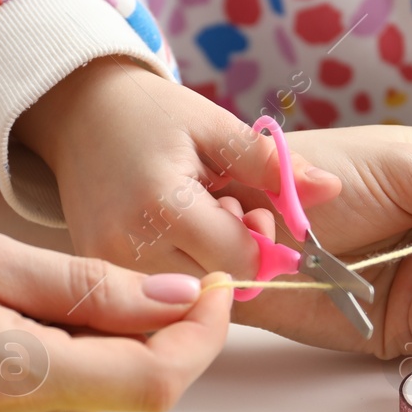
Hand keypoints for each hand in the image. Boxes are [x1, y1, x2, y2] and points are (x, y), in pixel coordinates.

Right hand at [0, 230, 232, 411]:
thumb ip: (90, 287)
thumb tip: (182, 301)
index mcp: (16, 378)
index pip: (157, 380)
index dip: (202, 335)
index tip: (214, 285)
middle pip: (124, 388)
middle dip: (131, 329)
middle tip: (67, 274)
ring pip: (90, 402)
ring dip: (86, 352)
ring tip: (6, 304)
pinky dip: (50, 378)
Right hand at [14, 60, 336, 275]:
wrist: (79, 112)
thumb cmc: (152, 114)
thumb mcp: (216, 126)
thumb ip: (272, 164)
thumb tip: (333, 190)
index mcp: (164, 206)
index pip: (242, 263)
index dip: (262, 242)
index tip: (253, 210)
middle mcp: (128, 246)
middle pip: (216, 289)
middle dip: (235, 260)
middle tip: (225, 214)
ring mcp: (106, 264)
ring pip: (186, 299)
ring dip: (206, 271)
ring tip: (196, 225)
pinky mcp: (95, 272)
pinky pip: (154, 298)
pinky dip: (176, 276)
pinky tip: (173, 239)